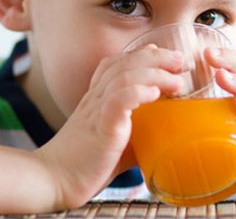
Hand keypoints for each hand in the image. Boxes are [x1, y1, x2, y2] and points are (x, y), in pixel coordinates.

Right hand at [35, 44, 185, 208]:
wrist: (53, 180)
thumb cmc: (85, 163)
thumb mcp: (116, 141)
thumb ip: (137, 134)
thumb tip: (166, 140)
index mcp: (97, 98)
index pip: (117, 63)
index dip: (143, 54)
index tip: (169, 58)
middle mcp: (95, 98)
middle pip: (125, 63)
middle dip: (157, 57)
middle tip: (181, 61)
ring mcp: (96, 111)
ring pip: (124, 77)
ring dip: (154, 74)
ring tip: (177, 81)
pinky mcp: (100, 128)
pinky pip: (117, 101)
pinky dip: (137, 93)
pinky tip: (154, 94)